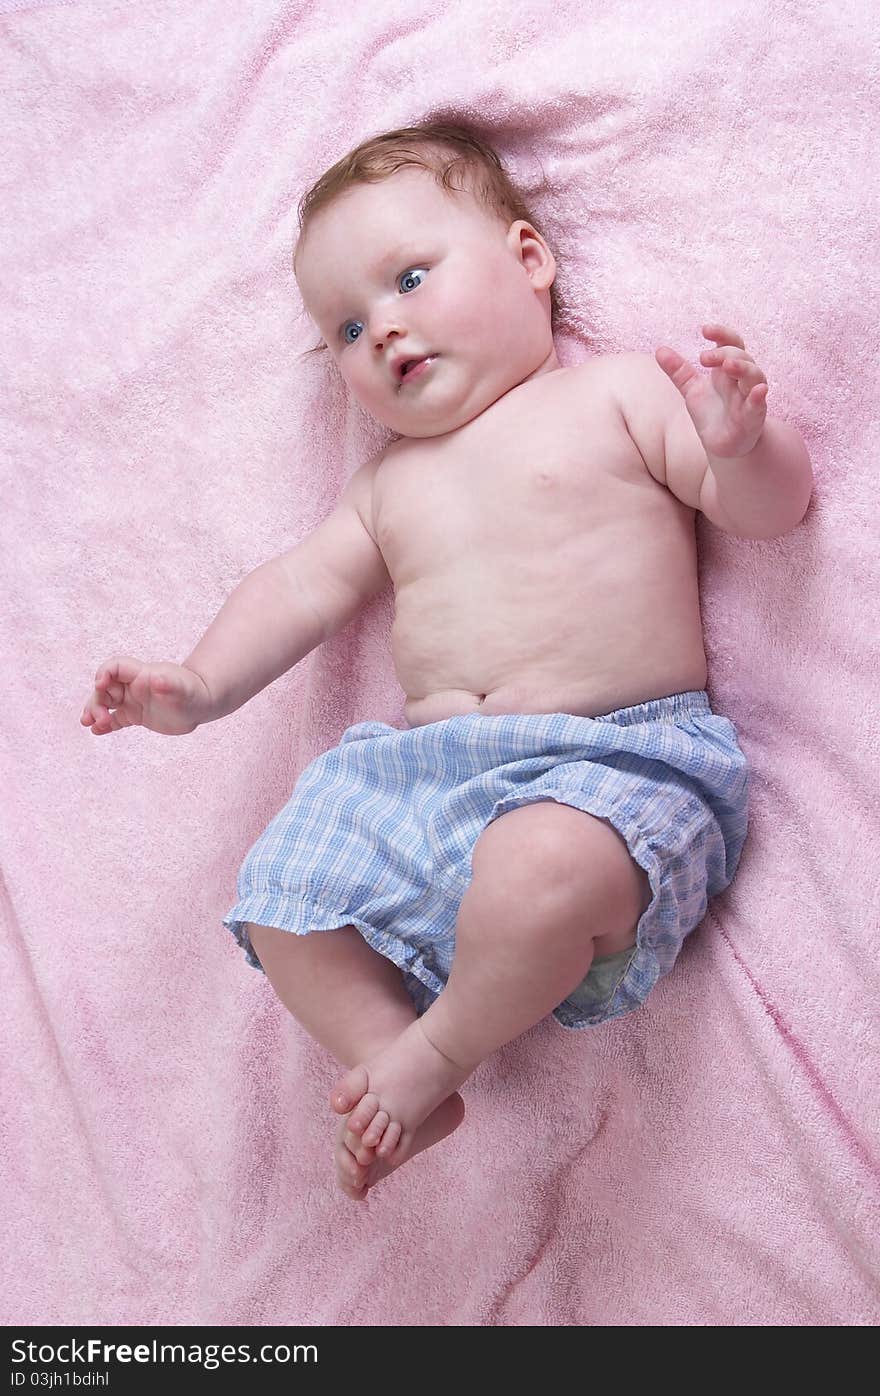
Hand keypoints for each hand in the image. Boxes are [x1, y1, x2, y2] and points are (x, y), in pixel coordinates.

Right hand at [80, 657, 212, 735]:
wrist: (201, 704)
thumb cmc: (193, 692)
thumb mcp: (182, 689)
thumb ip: (170, 684)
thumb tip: (158, 679)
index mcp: (141, 674)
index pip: (115, 667)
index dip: (104, 673)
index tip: (100, 685)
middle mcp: (133, 686)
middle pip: (105, 687)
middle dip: (97, 700)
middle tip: (98, 718)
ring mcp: (133, 700)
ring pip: (106, 703)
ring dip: (95, 711)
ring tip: (89, 724)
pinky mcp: (135, 715)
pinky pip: (115, 718)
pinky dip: (104, 725)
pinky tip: (96, 732)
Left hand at [655, 323, 768, 458]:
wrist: (723, 446)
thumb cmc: (711, 414)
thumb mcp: (692, 390)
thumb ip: (678, 371)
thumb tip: (659, 350)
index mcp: (727, 370)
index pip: (730, 343)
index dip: (721, 334)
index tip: (704, 330)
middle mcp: (742, 379)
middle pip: (741, 356)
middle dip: (724, 354)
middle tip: (704, 358)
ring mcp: (750, 397)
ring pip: (754, 375)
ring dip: (743, 368)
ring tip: (728, 366)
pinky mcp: (754, 416)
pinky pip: (759, 403)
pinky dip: (759, 396)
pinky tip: (758, 390)